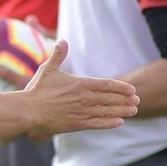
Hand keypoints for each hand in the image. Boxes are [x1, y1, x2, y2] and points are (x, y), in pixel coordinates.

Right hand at [21, 40, 138, 139]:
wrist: (29, 111)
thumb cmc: (38, 90)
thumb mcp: (48, 69)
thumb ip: (58, 55)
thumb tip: (62, 41)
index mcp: (81, 84)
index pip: (107, 85)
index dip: (122, 87)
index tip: (132, 90)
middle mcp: (85, 98)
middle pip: (111, 99)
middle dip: (126, 100)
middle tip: (137, 101)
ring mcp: (82, 112)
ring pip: (107, 112)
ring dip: (122, 111)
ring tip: (133, 111)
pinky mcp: (77, 124)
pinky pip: (97, 124)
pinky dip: (109, 123)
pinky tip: (119, 123)